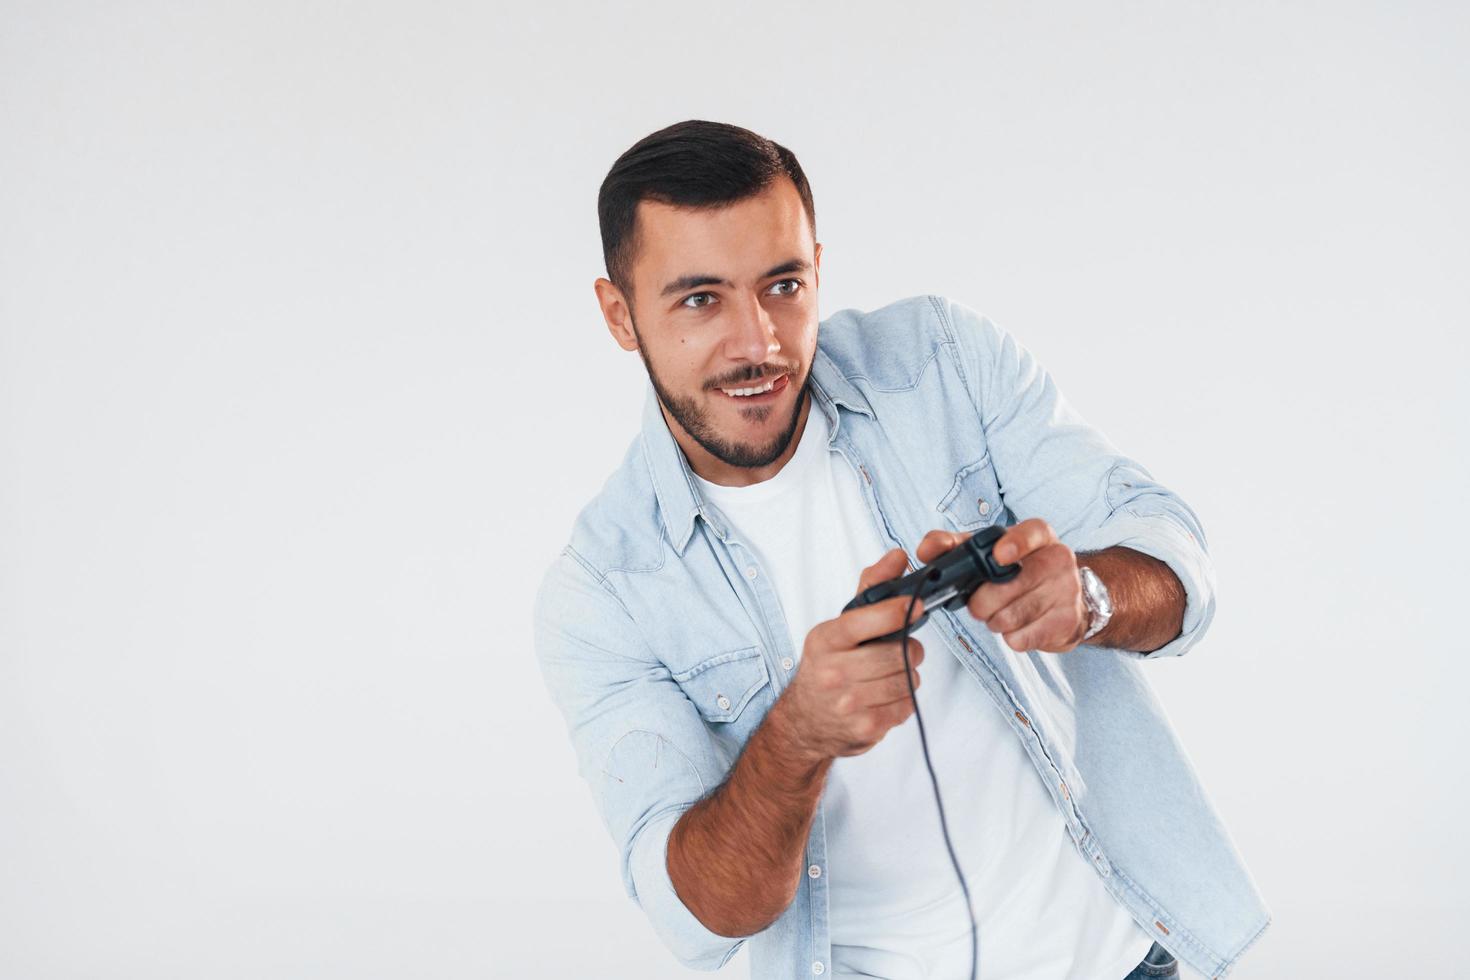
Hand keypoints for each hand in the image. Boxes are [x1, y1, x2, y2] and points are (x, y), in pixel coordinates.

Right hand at [782, 547, 927, 762]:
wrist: (805, 722)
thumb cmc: (828, 666)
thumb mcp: (839, 626)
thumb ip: (871, 589)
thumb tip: (898, 556)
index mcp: (824, 640)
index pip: (864, 621)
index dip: (896, 612)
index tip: (915, 606)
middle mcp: (832, 672)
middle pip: (896, 654)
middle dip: (909, 650)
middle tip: (903, 649)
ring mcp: (848, 703)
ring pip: (906, 680)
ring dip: (907, 675)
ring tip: (891, 674)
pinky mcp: (865, 728)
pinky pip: (906, 706)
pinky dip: (903, 700)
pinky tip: (886, 697)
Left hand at [914, 518, 1090, 653]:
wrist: (1063, 600)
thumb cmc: (1017, 571)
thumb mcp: (989, 551)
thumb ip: (953, 546)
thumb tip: (926, 550)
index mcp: (1039, 536)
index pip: (1032, 532)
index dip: (1015, 543)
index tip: (998, 556)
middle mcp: (1058, 559)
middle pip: (1012, 584)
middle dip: (983, 601)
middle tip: (978, 604)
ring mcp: (1067, 590)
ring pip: (1013, 615)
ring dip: (994, 620)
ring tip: (998, 613)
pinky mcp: (1068, 621)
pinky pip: (1023, 637)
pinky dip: (1010, 637)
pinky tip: (1016, 627)